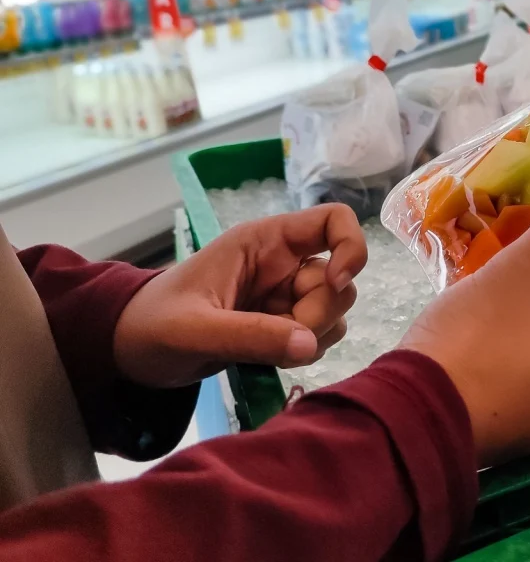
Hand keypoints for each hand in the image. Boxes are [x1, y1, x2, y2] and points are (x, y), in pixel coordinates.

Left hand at [115, 204, 368, 387]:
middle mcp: (283, 264)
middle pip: (340, 279)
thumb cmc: (150, 326)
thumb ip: (249, 335)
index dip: (350, 248)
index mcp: (264, 242)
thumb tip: (309, 343)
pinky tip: (266, 358)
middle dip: (319, 313)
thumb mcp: (192, 330)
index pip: (334, 220)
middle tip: (282, 337)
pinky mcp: (282, 326)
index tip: (334, 285)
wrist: (128, 353)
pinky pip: (318, 336)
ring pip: (333, 311)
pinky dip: (303, 351)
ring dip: (311, 336)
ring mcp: (285, 296)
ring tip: (264, 349)